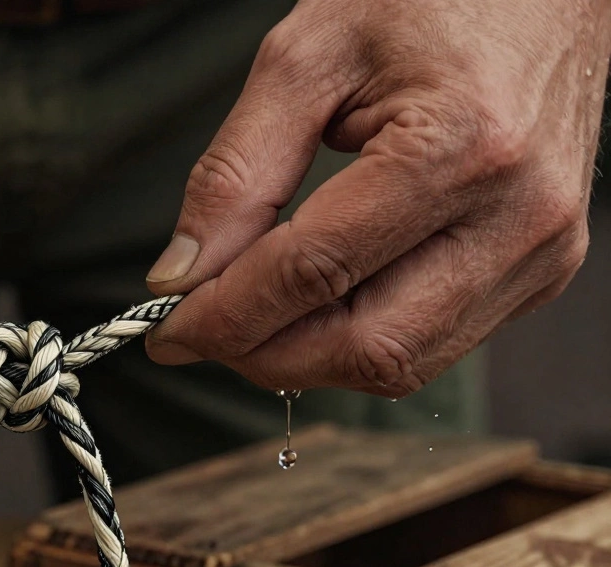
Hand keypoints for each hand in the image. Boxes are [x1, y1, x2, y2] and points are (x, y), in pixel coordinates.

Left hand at [144, 0, 610, 395]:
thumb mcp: (305, 60)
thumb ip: (235, 173)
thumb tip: (181, 273)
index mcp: (459, 147)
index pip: (313, 273)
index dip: (225, 315)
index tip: (166, 327)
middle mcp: (516, 215)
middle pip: (364, 346)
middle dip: (263, 353)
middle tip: (201, 328)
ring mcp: (539, 252)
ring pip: (400, 365)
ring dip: (307, 358)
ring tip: (253, 313)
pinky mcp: (542, 271)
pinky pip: (434, 345)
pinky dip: (357, 340)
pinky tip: (316, 302)